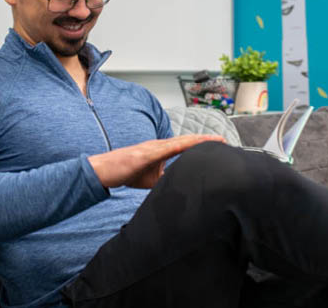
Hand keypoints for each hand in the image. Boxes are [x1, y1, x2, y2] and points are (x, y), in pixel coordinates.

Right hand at [88, 135, 224, 188]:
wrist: (104, 170)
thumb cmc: (125, 172)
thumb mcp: (151, 179)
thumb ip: (165, 179)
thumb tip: (180, 187)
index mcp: (160, 150)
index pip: (185, 145)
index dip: (202, 143)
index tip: (220, 143)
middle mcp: (158, 145)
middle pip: (186, 141)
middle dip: (205, 140)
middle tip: (224, 140)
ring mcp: (152, 148)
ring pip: (179, 142)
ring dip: (197, 140)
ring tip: (214, 140)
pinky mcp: (144, 153)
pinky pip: (165, 149)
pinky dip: (179, 146)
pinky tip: (190, 144)